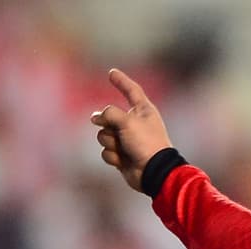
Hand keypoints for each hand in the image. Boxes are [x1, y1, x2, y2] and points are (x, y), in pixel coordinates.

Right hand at [91, 68, 173, 191]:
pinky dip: (112, 156)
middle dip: (106, 123)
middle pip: (108, 116)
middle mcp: (135, 123)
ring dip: (110, 141)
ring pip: (104, 134)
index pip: (132, 91)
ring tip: (124, 148)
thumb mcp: (127, 121)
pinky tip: (123, 161)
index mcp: (143, 111)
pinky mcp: (122, 155)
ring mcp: (127, 140)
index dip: (121, 81)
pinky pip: (106, 151)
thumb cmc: (146, 143)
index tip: (112, 73)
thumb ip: (110, 113)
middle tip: (116, 131)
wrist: (153, 173)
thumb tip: (96, 118)